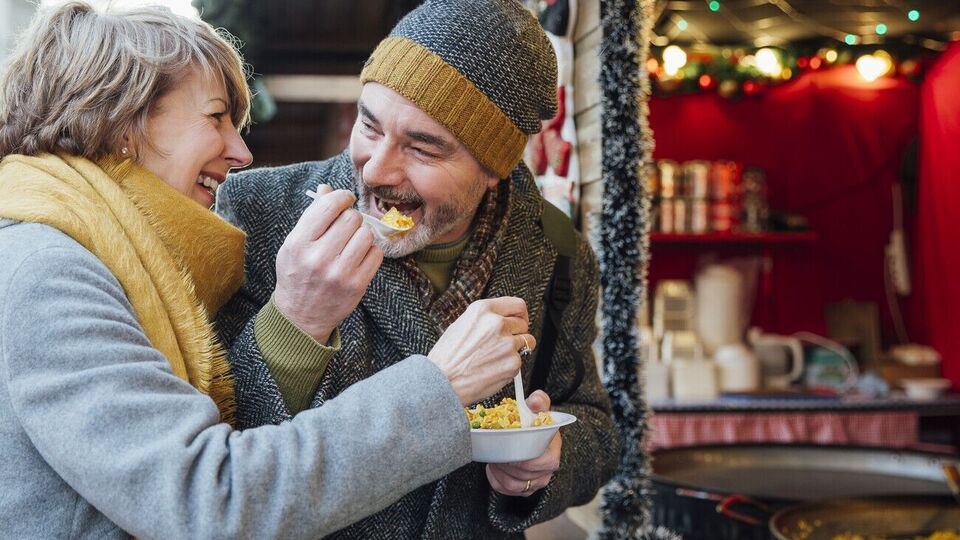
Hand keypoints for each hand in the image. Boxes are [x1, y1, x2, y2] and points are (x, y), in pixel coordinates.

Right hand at [274, 184, 382, 342]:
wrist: (301, 316)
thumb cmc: (298, 274)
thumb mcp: (295, 244)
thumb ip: (311, 216)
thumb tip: (326, 188)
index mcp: (299, 243)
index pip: (329, 205)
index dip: (342, 197)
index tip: (345, 199)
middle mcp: (318, 258)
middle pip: (351, 218)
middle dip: (351, 218)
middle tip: (346, 226)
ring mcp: (339, 273)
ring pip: (366, 234)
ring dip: (362, 235)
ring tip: (351, 243)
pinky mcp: (357, 285)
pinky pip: (376, 253)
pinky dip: (370, 251)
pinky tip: (359, 257)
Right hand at [428, 297, 534, 405]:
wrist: (441, 382)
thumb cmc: (446, 357)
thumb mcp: (461, 325)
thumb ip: (484, 320)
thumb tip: (502, 320)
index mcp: (482, 310)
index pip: (517, 305)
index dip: (520, 314)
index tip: (520, 320)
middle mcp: (496, 323)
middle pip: (523, 323)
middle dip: (517, 333)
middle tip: (504, 344)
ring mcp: (507, 343)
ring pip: (527, 342)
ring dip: (515, 349)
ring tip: (495, 358)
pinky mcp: (513, 363)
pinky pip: (519, 361)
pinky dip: (510, 366)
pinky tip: (492, 369)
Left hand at [486, 391, 560, 496]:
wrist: (533, 432)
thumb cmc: (535, 420)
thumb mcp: (537, 407)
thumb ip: (538, 402)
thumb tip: (536, 401)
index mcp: (552, 450)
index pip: (536, 462)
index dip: (517, 456)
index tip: (504, 445)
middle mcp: (548, 468)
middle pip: (522, 474)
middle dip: (504, 463)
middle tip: (494, 450)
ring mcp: (539, 480)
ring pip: (513, 485)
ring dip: (499, 471)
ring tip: (493, 458)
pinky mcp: (528, 488)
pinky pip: (509, 491)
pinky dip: (497, 481)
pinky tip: (493, 468)